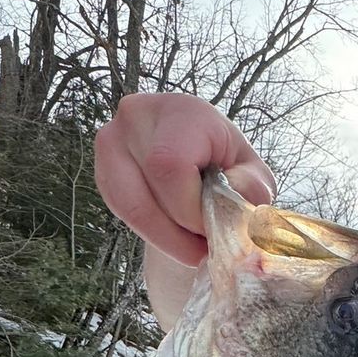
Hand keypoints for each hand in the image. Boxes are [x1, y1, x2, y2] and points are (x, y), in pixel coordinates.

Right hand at [95, 92, 276, 264]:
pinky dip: (151, 233)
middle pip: (147, 192)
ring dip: (165, 238)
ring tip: (193, 245)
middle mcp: (138, 115)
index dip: (190, 210)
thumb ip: (252, 188)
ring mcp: (112, 139)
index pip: (170, 165)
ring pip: (129, 207)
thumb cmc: (232, 173)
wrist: (202, 169)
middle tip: (205, 243)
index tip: (213, 226)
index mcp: (184, 111)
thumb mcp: (255, 180)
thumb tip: (238, 196)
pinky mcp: (102, 168)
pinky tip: (174, 235)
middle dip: (180, 231)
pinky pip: (121, 213)